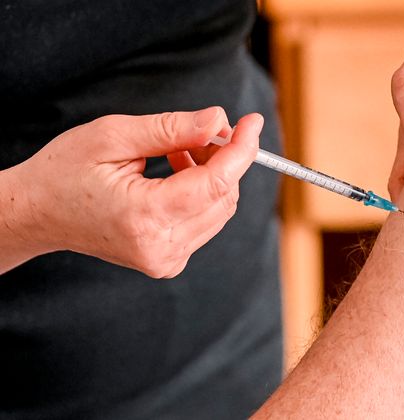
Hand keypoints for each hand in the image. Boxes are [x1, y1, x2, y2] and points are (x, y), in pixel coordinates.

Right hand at [14, 107, 261, 277]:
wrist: (39, 213)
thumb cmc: (66, 172)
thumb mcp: (114, 136)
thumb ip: (172, 129)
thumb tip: (218, 121)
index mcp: (145, 216)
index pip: (216, 183)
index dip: (241, 149)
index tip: (252, 122)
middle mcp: (161, 247)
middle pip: (224, 197)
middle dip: (225, 158)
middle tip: (203, 130)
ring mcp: (166, 259)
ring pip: (219, 209)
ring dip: (213, 174)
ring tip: (180, 150)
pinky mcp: (168, 260)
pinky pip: (205, 221)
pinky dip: (202, 193)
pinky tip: (178, 173)